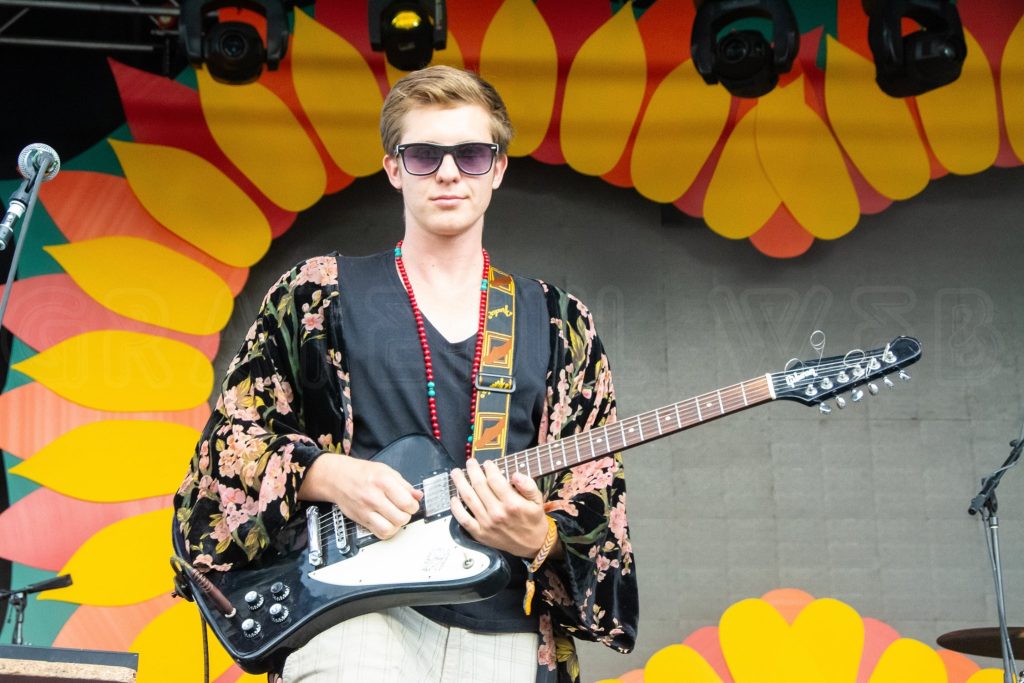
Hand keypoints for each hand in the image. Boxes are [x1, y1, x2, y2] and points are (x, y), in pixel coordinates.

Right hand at [298, 454, 421, 539]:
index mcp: (383, 481)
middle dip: (407, 515)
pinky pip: (379, 533)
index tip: (411, 503)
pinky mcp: (361, 520)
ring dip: (397, 525)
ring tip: (395, 516)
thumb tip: (418, 495)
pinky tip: (387, 522)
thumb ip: (404, 484)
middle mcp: (373, 497)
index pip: (407, 502)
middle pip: (401, 517)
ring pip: (390, 529)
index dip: (414, 505)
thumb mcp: (386, 471)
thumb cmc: (361, 472)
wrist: (337, 478)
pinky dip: (387, 531)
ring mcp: (366, 510)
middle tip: (403, 509)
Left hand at [449, 459, 550, 557]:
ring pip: (469, 499)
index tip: (487, 463)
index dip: (489, 468)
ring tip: (456, 473)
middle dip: (472, 471)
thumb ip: (528, 485)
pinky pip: (464, 519)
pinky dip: (456, 509)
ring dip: (460, 484)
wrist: (533, 545)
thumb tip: (515, 474)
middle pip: (479, 486)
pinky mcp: (480, 534)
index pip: (495, 480)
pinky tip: (453, 498)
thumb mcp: (537, 500)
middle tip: (469, 463)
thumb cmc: (533, 520)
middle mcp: (497, 513)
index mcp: (512, 503)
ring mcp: (487, 524)